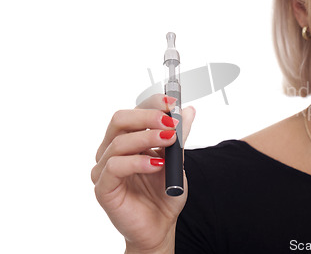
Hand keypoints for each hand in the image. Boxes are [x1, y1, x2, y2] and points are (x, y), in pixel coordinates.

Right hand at [91, 94, 194, 252]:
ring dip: (148, 138)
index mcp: (126, 140)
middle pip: (120, 120)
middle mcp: (111, 151)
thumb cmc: (164, 195)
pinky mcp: (103, 188)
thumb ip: (178, 137)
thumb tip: (188, 110)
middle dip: (148, 116)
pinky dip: (138, 162)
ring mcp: (104, 169)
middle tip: (170, 122)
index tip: (173, 102)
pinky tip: (156, 164)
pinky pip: (116, 166)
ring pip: (119, 142)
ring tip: (170, 141)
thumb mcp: (176, 160)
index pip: (132, 112)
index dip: (152, 103)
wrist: (161, 227)